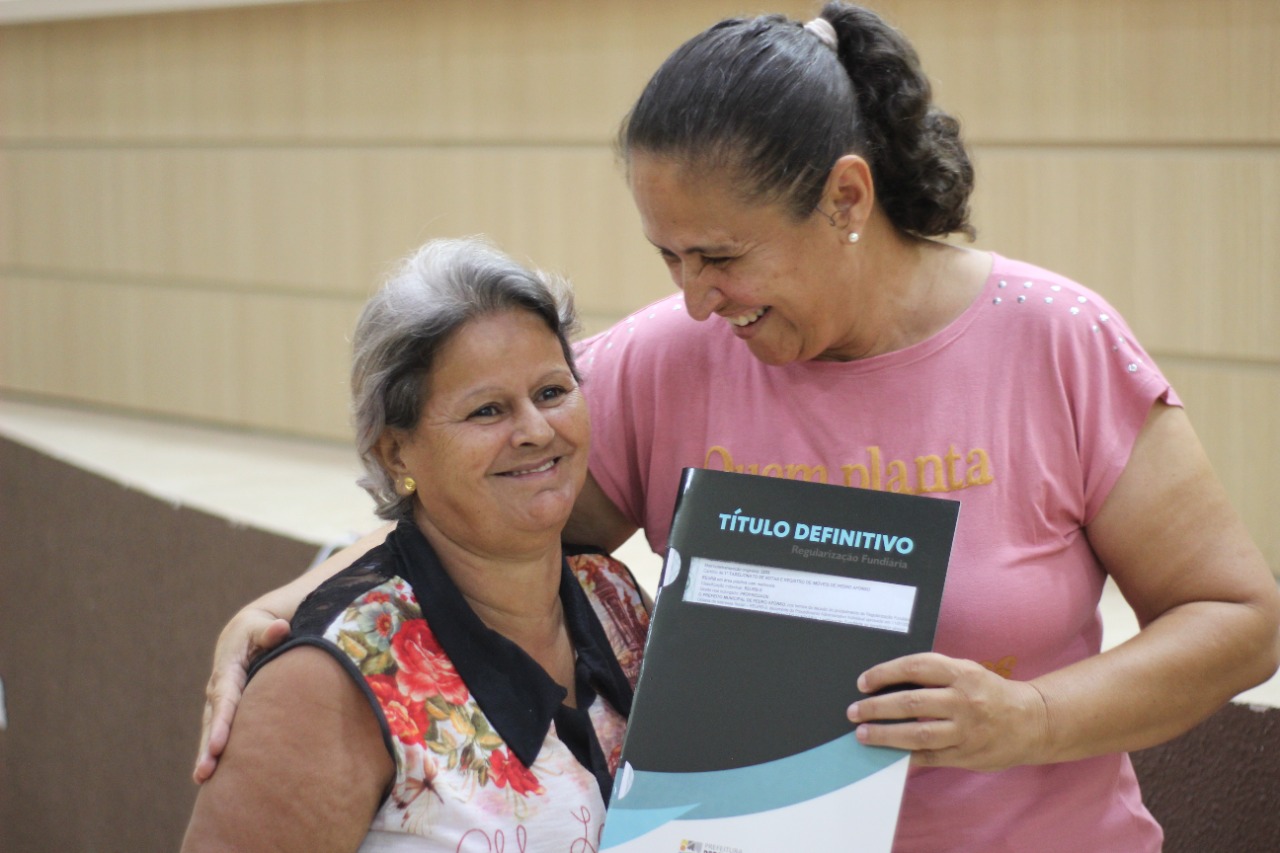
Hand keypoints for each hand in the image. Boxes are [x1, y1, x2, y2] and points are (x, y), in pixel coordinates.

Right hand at [193, 609, 291, 782]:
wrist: (242, 634)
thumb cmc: (257, 630)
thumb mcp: (262, 627)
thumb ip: (271, 631)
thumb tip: (281, 628)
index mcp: (228, 670)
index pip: (225, 701)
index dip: (223, 724)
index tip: (218, 747)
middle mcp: (219, 689)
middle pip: (214, 722)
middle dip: (209, 747)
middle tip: (205, 772)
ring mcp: (219, 701)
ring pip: (212, 731)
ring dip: (207, 754)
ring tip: (203, 779)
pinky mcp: (224, 711)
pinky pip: (217, 733)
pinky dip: (213, 752)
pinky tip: (210, 778)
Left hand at [846, 653, 1050, 771]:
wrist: (1032, 721)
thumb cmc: (990, 693)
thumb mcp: (967, 672)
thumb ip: (934, 676)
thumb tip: (889, 684)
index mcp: (962, 673)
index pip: (915, 668)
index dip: (885, 673)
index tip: (863, 682)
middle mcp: (964, 700)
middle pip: (911, 703)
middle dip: (876, 708)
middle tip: (854, 712)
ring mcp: (966, 730)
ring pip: (917, 733)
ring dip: (885, 735)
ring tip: (863, 734)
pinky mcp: (967, 754)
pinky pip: (930, 756)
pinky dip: (906, 755)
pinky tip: (889, 753)